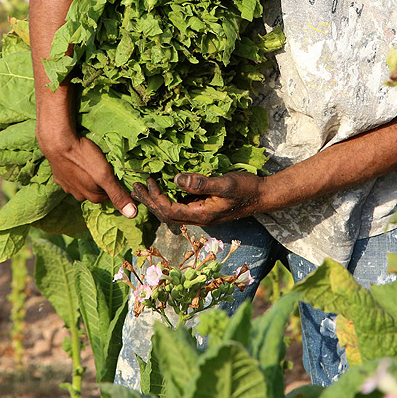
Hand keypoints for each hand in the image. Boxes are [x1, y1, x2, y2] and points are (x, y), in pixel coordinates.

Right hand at [38, 129, 135, 217]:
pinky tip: (76, 162)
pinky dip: (75, 172)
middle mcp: (78, 195)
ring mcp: (66, 186)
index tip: (114, 173)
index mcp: (92, 196)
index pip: (109, 195)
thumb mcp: (105, 175)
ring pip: (82, 185)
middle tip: (103, 165)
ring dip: (87, 177)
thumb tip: (132, 215)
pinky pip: (70, 177)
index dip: (114, 184)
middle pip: (95, 191)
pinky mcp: (58, 176)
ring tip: (90, 163)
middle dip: (101, 182)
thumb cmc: (84, 157)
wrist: (57, 143)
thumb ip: (118, 194)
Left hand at [131, 172, 266, 225]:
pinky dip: (167, 199)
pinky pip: (179, 207)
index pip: (170, 210)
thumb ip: (201, 183)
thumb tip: (175, 179)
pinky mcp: (204, 209)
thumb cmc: (247, 188)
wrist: (263, 196)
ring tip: (142, 189)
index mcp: (202, 214)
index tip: (148, 181)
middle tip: (134, 187)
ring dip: (155, 202)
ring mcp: (201, 214)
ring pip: (171, 213)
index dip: (156, 198)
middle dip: (149, 202)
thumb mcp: (226, 183)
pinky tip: (162, 190)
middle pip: (166, 215)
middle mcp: (199, 218)